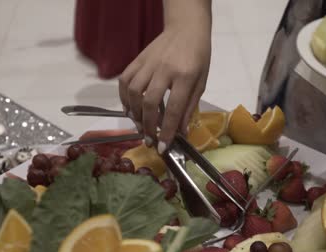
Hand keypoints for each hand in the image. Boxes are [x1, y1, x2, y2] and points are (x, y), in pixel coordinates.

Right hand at [119, 10, 210, 153]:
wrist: (186, 28)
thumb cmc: (198, 57)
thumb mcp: (201, 82)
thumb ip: (189, 106)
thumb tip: (181, 131)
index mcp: (185, 76)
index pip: (173, 109)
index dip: (167, 131)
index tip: (163, 148)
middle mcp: (164, 69)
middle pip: (149, 102)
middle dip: (148, 126)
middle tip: (150, 140)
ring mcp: (148, 63)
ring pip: (133, 92)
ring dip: (134, 113)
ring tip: (139, 125)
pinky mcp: (138, 59)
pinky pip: (125, 81)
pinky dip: (124, 97)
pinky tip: (129, 108)